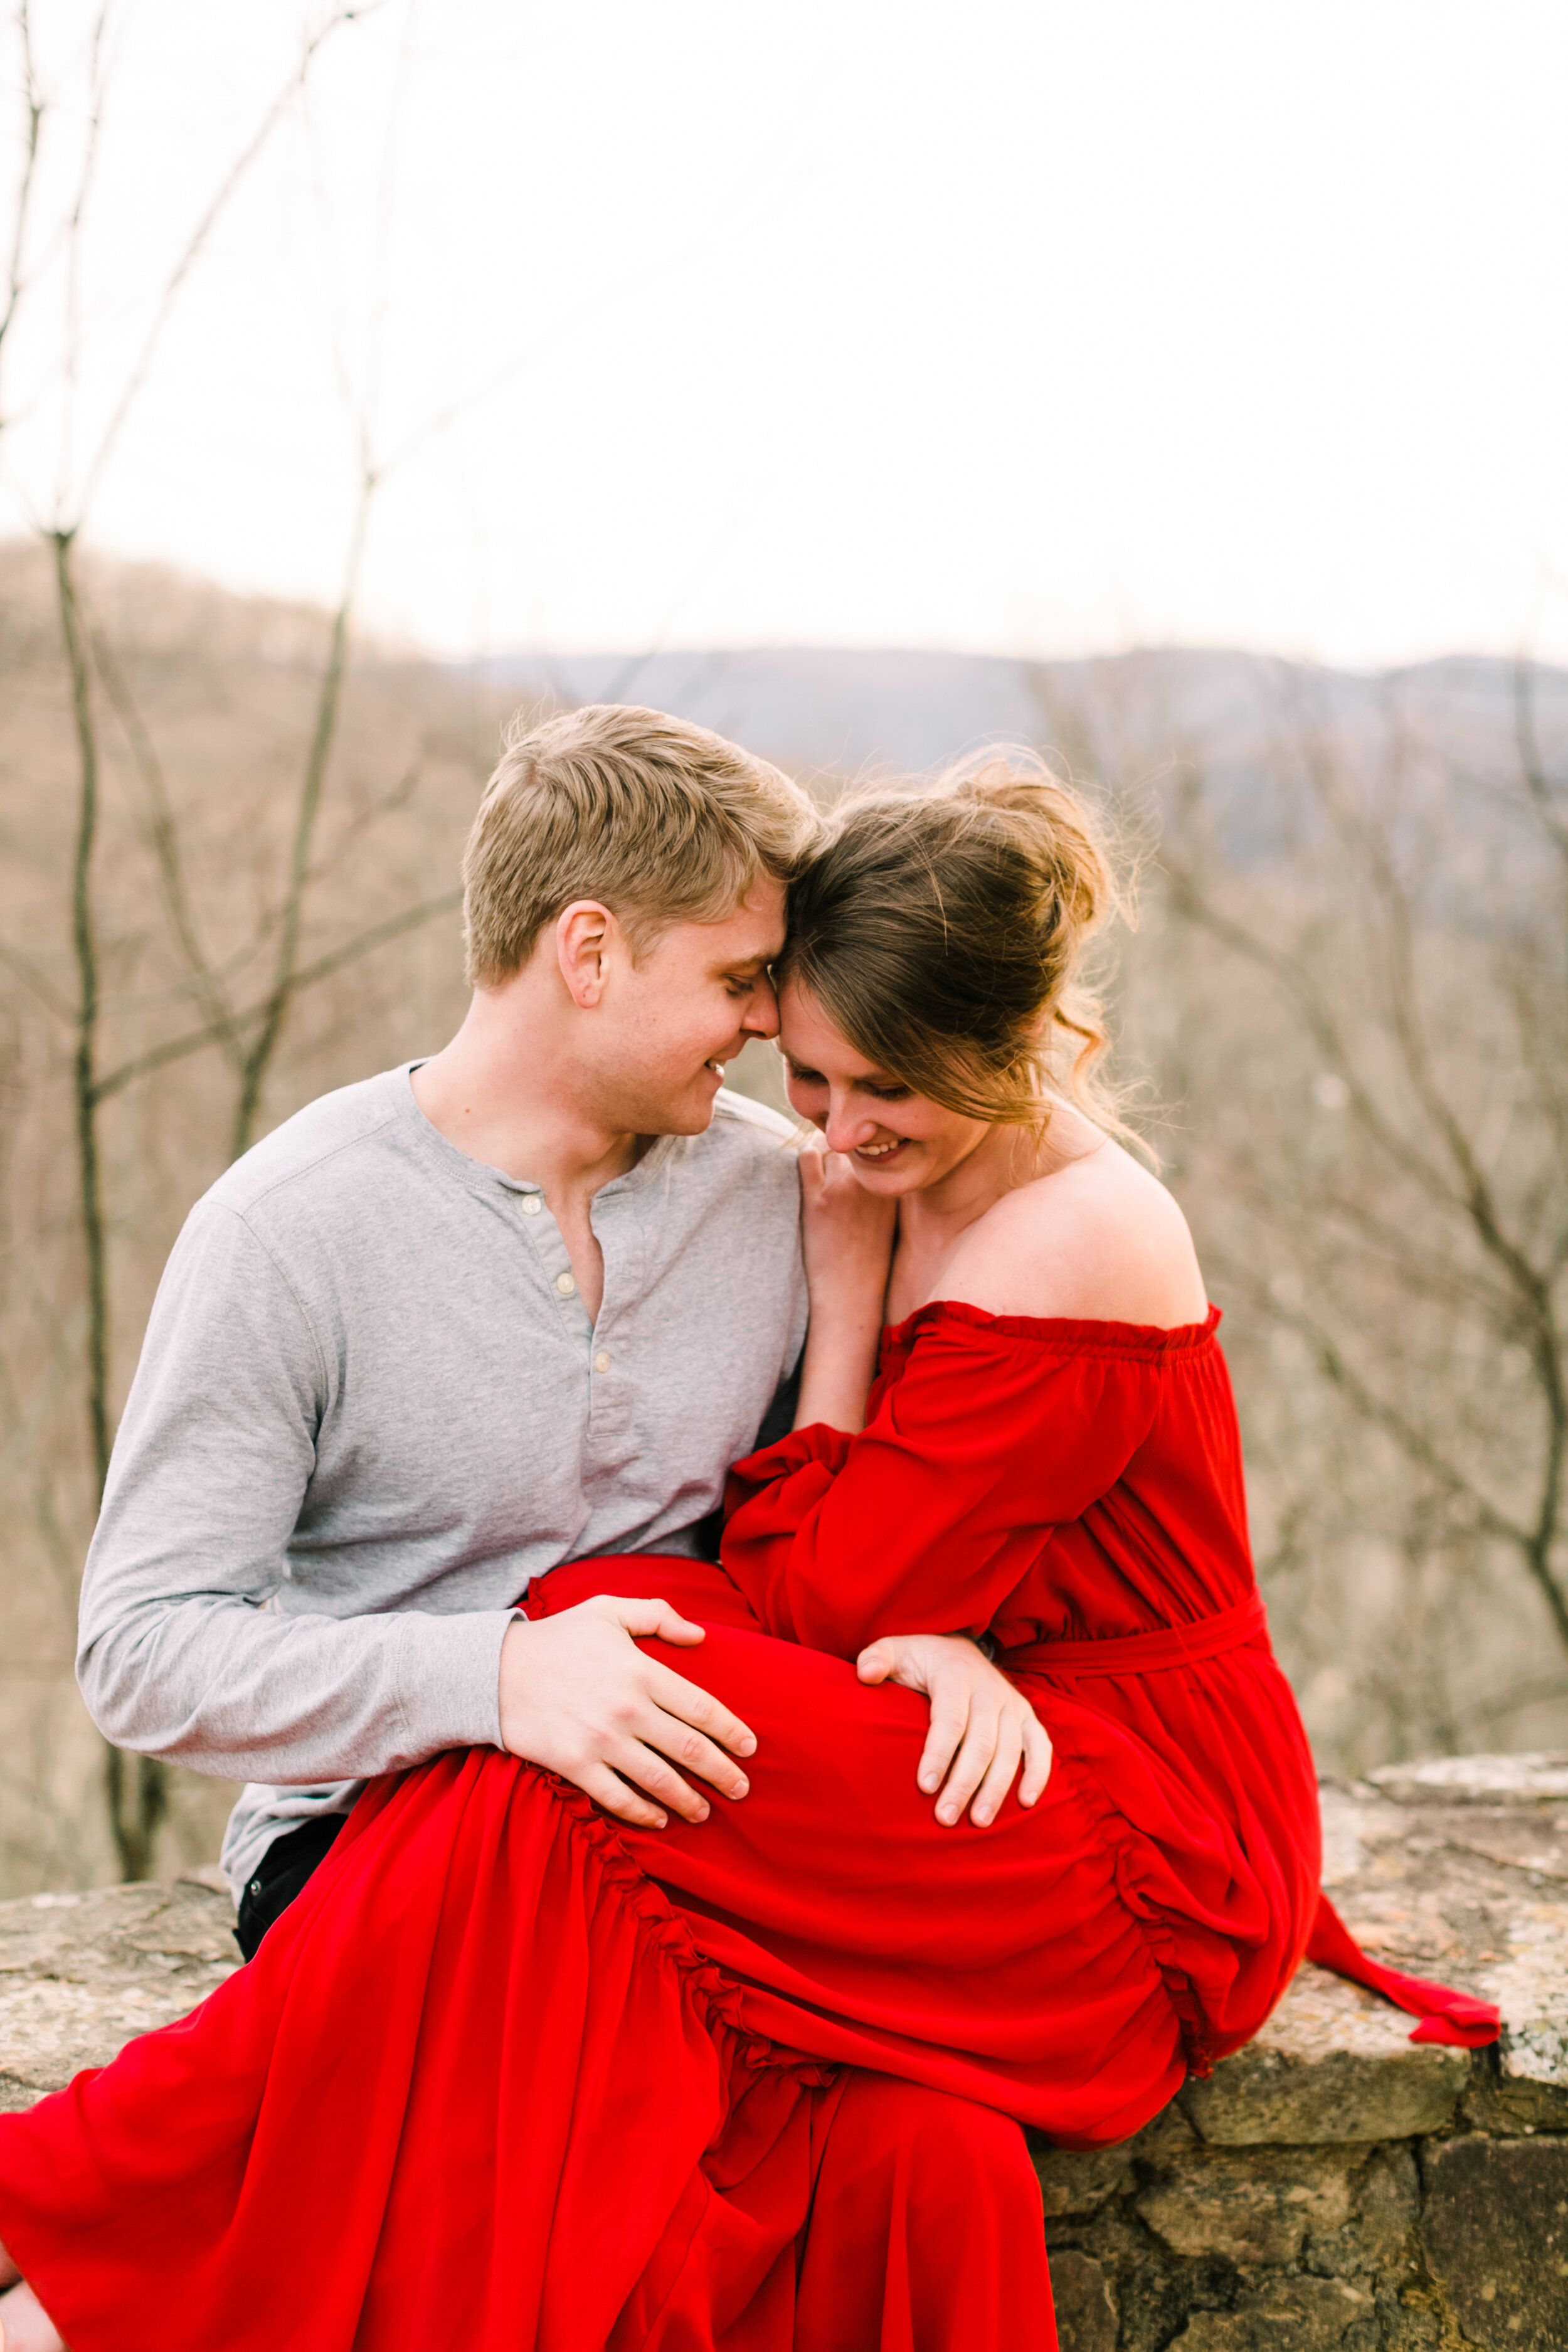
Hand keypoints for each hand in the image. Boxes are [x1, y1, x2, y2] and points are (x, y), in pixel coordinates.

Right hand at [498, 1597, 756, 1829]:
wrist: (494, 1671)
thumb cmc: (557, 1638)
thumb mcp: (607, 1611)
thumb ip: (657, 1616)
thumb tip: (700, 1634)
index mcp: (641, 1671)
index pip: (702, 1708)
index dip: (731, 1731)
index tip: (750, 1748)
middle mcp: (628, 1709)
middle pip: (689, 1750)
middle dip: (722, 1774)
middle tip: (742, 1789)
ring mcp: (602, 1741)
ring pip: (660, 1781)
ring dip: (690, 1801)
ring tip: (705, 1812)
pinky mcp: (575, 1765)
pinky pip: (619, 1798)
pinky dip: (645, 1813)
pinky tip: (661, 1819)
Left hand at [793, 1142, 898, 1432]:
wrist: (852, 1297)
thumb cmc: (871, 1265)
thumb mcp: (891, 1223)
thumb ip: (885, 1193)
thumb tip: (875, 1170)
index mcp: (895, 1189)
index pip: (882, 1144)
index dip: (868, 1141)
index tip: (859, 1147)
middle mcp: (873, 1184)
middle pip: (856, 1140)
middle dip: (845, 1141)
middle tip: (834, 1150)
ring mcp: (844, 1189)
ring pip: (830, 1143)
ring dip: (823, 1147)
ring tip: (819, 1159)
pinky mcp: (816, 1200)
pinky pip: (806, 1156)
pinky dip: (804, 1156)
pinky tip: (805, 1170)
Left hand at [857, 1631, 1051, 1826]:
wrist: (958, 1648)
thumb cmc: (920, 1659)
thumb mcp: (896, 1650)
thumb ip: (877, 1658)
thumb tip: (866, 1673)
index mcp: (956, 1675)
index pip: (950, 1719)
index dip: (938, 1754)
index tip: (924, 1787)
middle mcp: (990, 1689)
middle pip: (982, 1742)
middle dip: (964, 1783)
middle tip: (945, 1818)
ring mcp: (1012, 1703)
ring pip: (1010, 1751)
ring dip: (996, 1788)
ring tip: (978, 1822)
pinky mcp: (1027, 1717)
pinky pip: (1040, 1747)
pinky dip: (1037, 1774)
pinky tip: (1025, 1803)